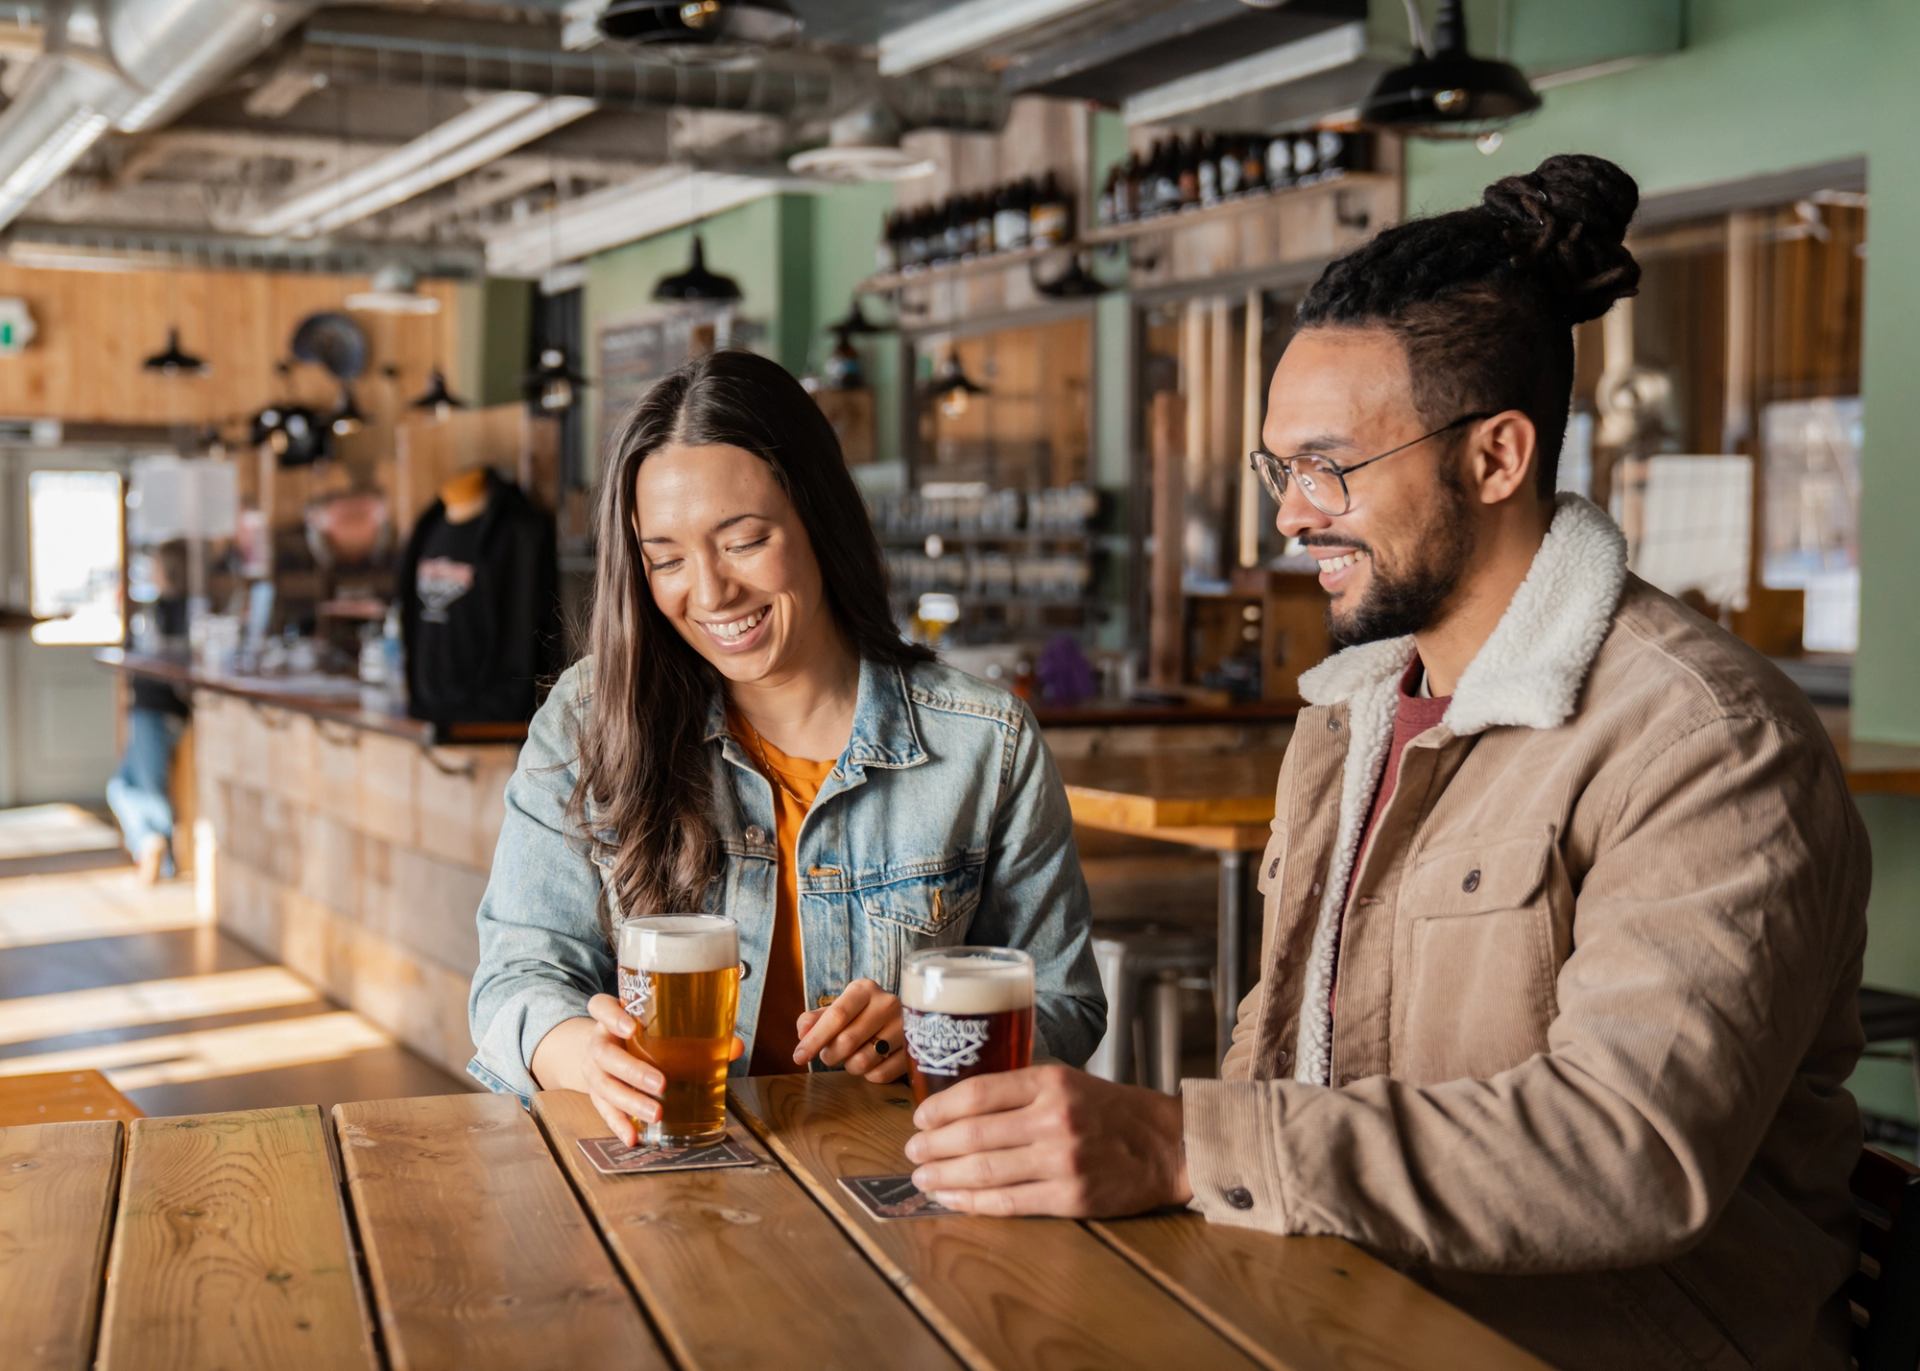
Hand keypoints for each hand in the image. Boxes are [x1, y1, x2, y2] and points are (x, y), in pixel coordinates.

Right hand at [532, 995, 743, 1147]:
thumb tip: (735, 1046)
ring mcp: (594, 1070)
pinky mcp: (596, 1095)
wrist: (603, 1052)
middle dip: (632, 1070)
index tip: (630, 1026)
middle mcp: (599, 1042)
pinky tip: (633, 1136)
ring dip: (630, 1101)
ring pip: (604, 1085)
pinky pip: (604, 1111)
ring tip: (656, 1113)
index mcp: (611, 1017)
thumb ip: (696, 1034)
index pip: (600, 1007)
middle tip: (660, 1083)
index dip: (612, 1016)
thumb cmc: (640, 1037)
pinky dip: (619, 1124)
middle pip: (605, 1054)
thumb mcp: (657, 1027)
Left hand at [792, 978, 909, 1082]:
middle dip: (830, 1055)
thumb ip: (814, 1020)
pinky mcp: (913, 1050)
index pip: (836, 1016)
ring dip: (850, 1066)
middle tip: (828, 1056)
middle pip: (847, 1041)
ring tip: (852, 1057)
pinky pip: (880, 1075)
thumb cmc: (859, 1016)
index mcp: (865, 989)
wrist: (900, 1020)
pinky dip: (869, 1075)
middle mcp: (887, 1003)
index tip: (798, 1057)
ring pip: (863, 1061)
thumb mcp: (837, 1010)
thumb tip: (802, 1033)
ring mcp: (904, 1027)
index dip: (814, 1040)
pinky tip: (871, 1063)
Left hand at [902, 1064, 1191, 1216]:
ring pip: (984, 1170)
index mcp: (1050, 1081)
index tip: (919, 1120)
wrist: (1169, 1145)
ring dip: (945, 1177)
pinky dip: (973, 1202)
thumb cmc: (1113, 1111)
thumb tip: (960, 1106)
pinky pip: (1008, 1202)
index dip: (939, 1109)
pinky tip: (953, 1200)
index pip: (978, 1093)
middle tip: (912, 1153)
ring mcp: (1062, 1160)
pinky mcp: (1070, 1196)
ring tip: (923, 1178)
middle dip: (933, 1146)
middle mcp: (1054, 1118)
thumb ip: (1021, 1089)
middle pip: (973, 1134)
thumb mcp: (1069, 1081)